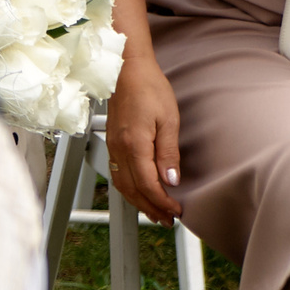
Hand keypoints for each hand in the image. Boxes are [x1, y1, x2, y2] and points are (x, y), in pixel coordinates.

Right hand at [104, 49, 182, 220]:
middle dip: (149, 208)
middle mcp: (119, 149)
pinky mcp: (112, 143)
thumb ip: (168, 152)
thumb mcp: (168, 120)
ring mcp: (113, 146)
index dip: (162, 202)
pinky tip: (138, 190)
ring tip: (153, 211)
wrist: (125, 70)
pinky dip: (128, 188)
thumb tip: (170, 179)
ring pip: (121, 184)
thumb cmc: (148, 88)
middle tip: (167, 219)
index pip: (147, 184)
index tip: (177, 211)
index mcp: (134, 145)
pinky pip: (116, 173)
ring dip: (138, 201)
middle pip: (132, 189)